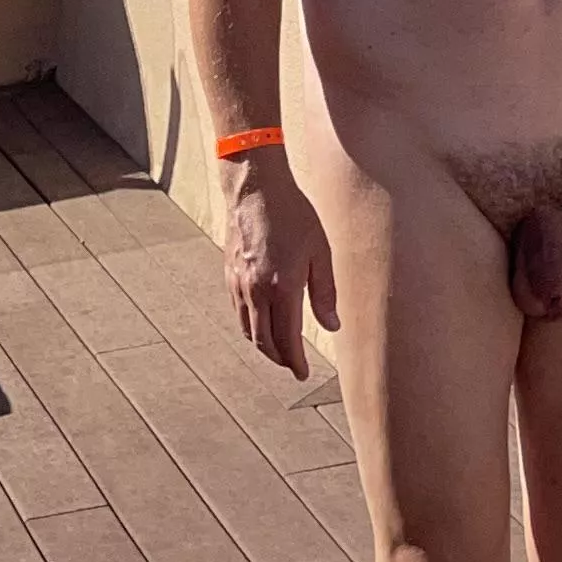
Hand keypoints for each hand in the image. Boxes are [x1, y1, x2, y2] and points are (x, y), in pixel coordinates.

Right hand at [224, 158, 338, 376]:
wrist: (255, 187)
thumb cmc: (293, 214)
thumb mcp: (320, 251)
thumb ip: (325, 292)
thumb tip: (332, 326)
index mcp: (282, 288)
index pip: (287, 340)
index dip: (295, 362)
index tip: (303, 373)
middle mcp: (256, 292)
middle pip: (264, 342)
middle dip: (280, 359)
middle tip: (294, 365)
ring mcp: (239, 284)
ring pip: (248, 331)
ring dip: (264, 346)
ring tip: (280, 350)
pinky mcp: (229, 275)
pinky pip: (239, 313)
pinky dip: (250, 327)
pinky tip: (262, 323)